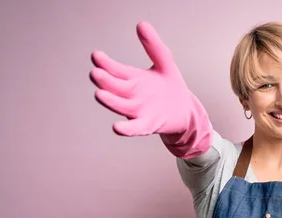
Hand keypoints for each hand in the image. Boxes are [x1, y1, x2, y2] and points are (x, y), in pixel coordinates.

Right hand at [89, 21, 205, 137]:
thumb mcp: (165, 63)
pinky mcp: (148, 124)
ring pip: (120, 105)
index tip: (96, 56)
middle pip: (114, 87)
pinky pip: (135, 128)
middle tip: (96, 73)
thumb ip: (153, 46)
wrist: (185, 111)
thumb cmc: (170, 88)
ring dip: (110, 101)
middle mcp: (131, 95)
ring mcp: (138, 110)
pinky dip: (126, 129)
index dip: (105, 63)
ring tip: (100, 94)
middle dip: (104, 80)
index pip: (115, 69)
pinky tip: (117, 127)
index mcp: (132, 79)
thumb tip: (142, 24)